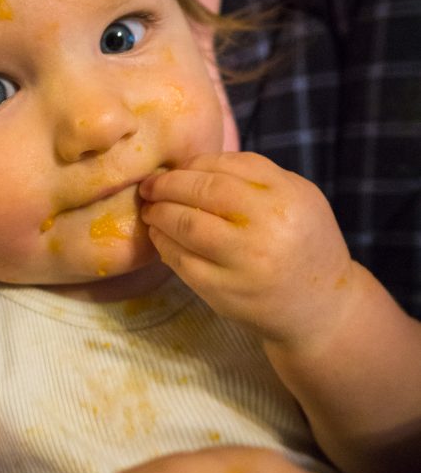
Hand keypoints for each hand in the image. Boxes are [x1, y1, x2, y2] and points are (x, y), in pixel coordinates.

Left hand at [140, 152, 354, 350]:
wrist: (322, 307)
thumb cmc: (304, 242)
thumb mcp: (298, 197)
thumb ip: (255, 175)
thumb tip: (193, 165)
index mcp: (287, 197)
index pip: (226, 166)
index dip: (192, 164)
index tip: (175, 169)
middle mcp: (267, 228)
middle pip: (203, 192)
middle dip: (168, 185)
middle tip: (150, 187)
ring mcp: (243, 263)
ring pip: (186, 225)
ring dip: (160, 214)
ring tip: (151, 210)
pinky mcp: (224, 292)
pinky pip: (182, 261)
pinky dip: (164, 244)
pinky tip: (160, 236)